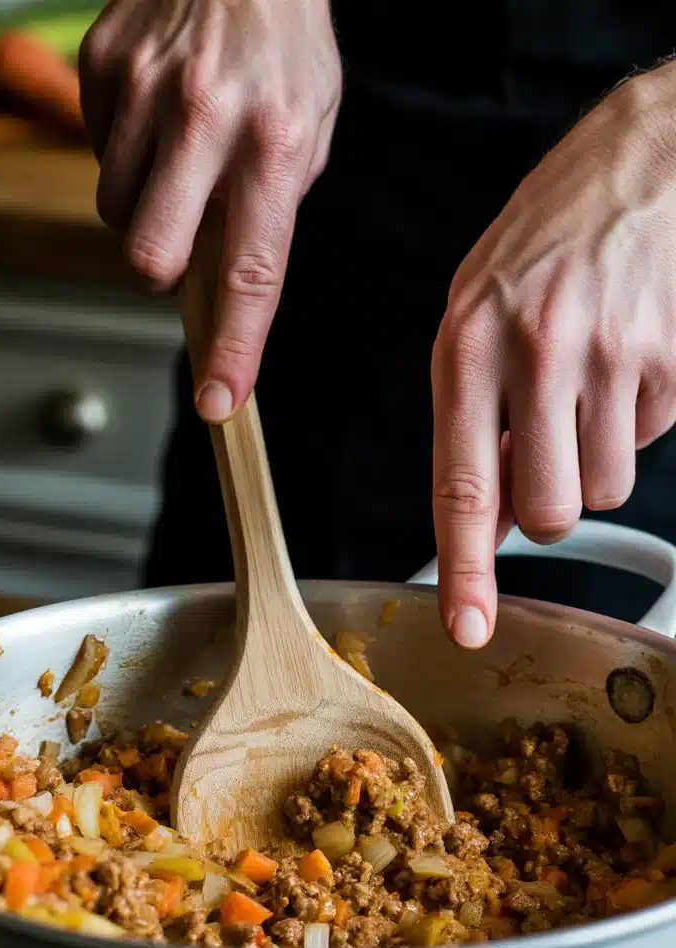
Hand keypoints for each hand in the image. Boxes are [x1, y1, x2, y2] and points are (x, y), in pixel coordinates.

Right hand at [79, 0, 340, 419]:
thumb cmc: (285, 44)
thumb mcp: (311, 126)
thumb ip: (270, 207)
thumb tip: (223, 280)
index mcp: (276, 141)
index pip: (252, 270)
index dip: (234, 345)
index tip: (220, 400)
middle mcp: (205, 117)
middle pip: (148, 253)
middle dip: (158, 271)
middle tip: (179, 240)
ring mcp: (143, 89)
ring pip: (114, 210)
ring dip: (142, 208)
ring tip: (177, 155)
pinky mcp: (100, 67)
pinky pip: (96, 155)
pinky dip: (124, 157)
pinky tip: (155, 117)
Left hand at [431, 65, 675, 648]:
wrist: (645, 156)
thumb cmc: (549, 232)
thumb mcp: (475, 308)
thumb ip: (471, 409)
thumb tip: (485, 503)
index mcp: (469, 344)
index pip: (461, 485)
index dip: (466, 569)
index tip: (467, 624)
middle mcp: (537, 352)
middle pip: (549, 509)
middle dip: (549, 504)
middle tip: (549, 452)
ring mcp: (613, 355)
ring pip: (606, 484)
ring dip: (597, 456)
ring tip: (590, 383)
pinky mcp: (672, 358)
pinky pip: (655, 437)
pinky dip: (641, 414)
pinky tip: (630, 357)